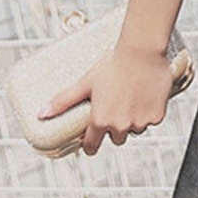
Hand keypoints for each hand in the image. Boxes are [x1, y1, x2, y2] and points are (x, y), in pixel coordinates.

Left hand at [37, 41, 174, 155]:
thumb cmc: (113, 64)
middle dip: (114, 127)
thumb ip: (64, 100)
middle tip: (115, 107)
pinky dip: (149, 112)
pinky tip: (145, 96)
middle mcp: (120, 125)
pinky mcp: (156, 115)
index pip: (92, 145)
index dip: (90, 143)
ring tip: (131, 98)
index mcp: (100, 120)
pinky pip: (151, 120)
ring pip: (135, 129)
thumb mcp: (86, 82)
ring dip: (133, 119)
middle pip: (116, 138)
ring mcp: (140, 121)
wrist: (142, 51)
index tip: (91, 140)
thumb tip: (41, 113)